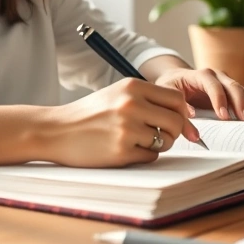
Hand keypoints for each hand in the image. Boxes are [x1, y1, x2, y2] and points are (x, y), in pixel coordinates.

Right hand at [45, 79, 199, 167]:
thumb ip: (148, 100)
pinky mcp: (122, 151)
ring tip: (138, 140)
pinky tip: (126, 149)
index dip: (183, 112)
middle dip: (175, 132)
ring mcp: (127, 129)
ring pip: (166, 141)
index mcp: (132, 87)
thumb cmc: (89, 114)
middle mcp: (132, 105)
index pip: (176, 98)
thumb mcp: (117, 94)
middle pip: (177, 121)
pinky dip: (143, 155)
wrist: (56, 131)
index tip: (181, 121)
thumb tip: (187, 115)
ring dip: (159, 145)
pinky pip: (151, 156)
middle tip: (162, 135)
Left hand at [154, 67, 243, 120]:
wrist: (178, 79)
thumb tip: (193, 133)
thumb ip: (180, 116)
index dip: (219, 99)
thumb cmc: (172, 87)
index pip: (212, 84)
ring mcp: (227, 82)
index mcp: (200, 75)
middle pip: (232, 86)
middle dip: (240, 103)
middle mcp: (217, 76)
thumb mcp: (169, 98)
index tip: (223, 116)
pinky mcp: (233, 91)